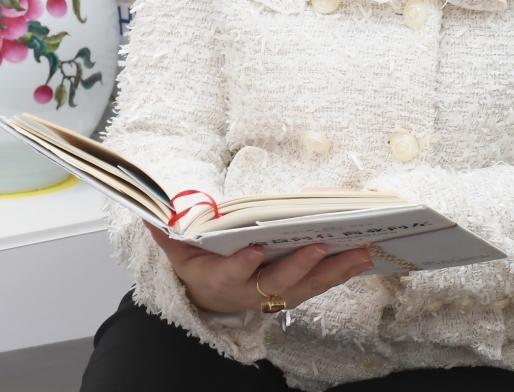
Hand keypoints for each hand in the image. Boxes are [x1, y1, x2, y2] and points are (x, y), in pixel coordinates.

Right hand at [146, 222, 373, 313]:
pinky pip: (321, 283)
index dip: (243, 265)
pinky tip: (364, 255)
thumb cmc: (201, 263)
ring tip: (360, 251)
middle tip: (319, 245)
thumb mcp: (179, 250)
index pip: (232, 274)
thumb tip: (150, 216)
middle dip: (300, 265)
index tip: (254, 250)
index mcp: (222, 279)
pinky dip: (342, 270)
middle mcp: (253, 292)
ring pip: (308, 286)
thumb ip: (168, 234)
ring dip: (335, 270)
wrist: (211, 297)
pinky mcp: (297, 291)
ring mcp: (277, 294)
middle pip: (279, 283)